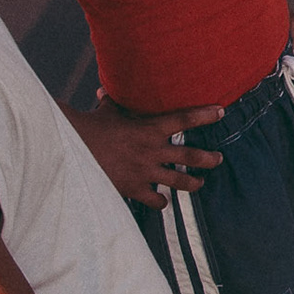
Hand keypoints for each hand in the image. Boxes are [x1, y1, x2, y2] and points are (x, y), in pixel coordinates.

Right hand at [61, 95, 226, 208]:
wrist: (73, 149)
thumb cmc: (90, 127)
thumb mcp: (106, 112)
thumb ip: (112, 103)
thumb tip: (103, 91)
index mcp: (149, 128)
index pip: (184, 119)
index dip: (205, 115)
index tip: (221, 112)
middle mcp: (153, 150)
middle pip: (190, 155)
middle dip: (208, 158)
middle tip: (218, 159)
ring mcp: (145, 171)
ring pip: (179, 180)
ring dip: (193, 183)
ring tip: (200, 183)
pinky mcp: (134, 188)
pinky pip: (155, 199)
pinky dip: (160, 201)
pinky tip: (163, 202)